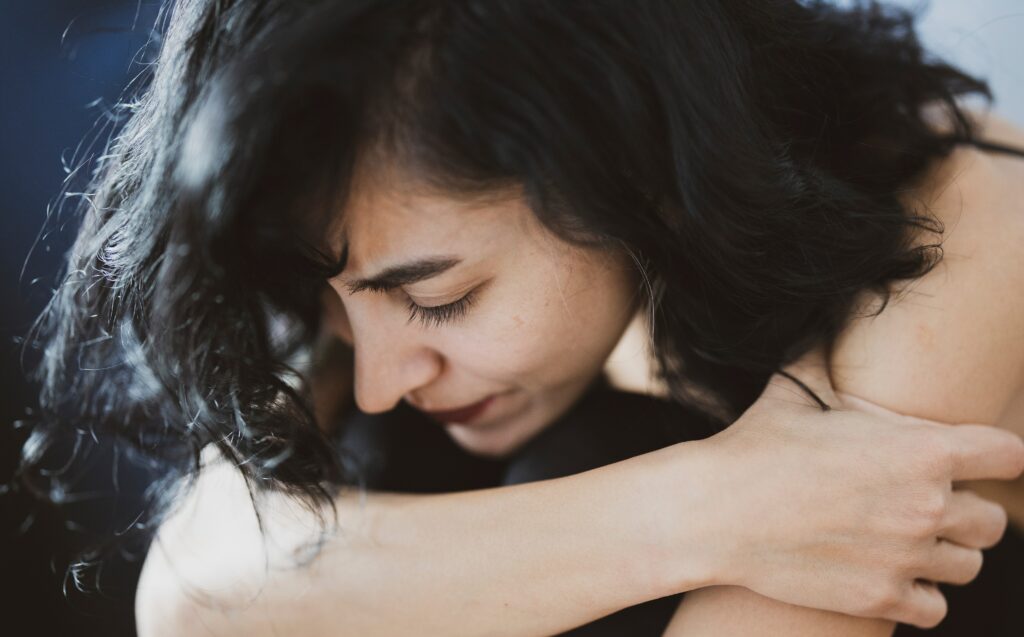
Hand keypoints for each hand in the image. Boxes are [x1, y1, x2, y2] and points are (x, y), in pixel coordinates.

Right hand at [695, 347, 1023, 627]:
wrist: (715, 512)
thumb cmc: (754, 447)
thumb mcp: (793, 391)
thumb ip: (823, 356)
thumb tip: (825, 312)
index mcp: (921, 450)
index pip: (1008, 455)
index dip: (995, 455)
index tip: (978, 459)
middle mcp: (927, 506)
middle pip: (992, 521)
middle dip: (966, 511)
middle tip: (926, 504)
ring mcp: (906, 558)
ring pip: (966, 566)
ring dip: (944, 553)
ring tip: (909, 542)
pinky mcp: (881, 598)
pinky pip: (934, 608)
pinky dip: (919, 594)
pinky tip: (890, 574)